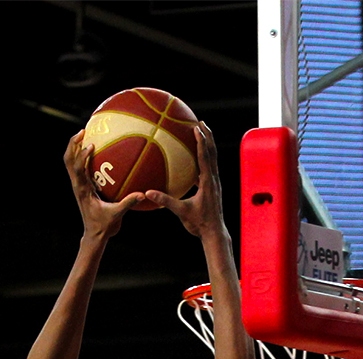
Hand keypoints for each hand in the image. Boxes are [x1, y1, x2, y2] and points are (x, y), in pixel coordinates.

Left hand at [65, 131, 155, 240]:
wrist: (94, 234)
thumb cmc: (104, 226)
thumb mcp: (117, 215)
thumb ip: (128, 203)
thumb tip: (142, 194)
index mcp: (83, 190)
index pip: (78, 169)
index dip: (82, 156)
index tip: (91, 145)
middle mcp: (77, 185)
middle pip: (68, 159)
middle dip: (73, 144)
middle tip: (83, 130)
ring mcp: (78, 185)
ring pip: (70, 161)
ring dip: (75, 147)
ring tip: (85, 134)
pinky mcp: (81, 186)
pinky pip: (78, 166)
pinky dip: (82, 155)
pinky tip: (93, 148)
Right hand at [146, 124, 225, 241]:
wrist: (214, 233)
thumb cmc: (199, 224)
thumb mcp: (181, 212)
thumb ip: (166, 201)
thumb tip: (148, 193)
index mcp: (207, 183)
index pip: (204, 158)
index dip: (201, 142)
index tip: (197, 127)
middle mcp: (213, 180)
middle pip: (212, 153)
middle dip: (208, 136)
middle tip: (201, 122)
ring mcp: (214, 183)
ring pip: (213, 158)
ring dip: (208, 144)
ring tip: (202, 132)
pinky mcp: (213, 187)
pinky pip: (208, 167)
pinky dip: (203, 157)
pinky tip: (195, 155)